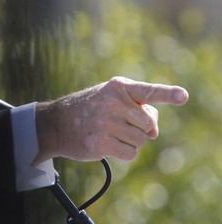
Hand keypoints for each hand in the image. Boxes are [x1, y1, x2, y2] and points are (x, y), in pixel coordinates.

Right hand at [34, 76, 188, 162]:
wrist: (56, 123)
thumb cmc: (90, 110)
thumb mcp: (112, 99)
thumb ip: (139, 109)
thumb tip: (154, 132)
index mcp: (118, 87)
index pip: (148, 91)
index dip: (168, 94)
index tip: (183, 96)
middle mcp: (112, 102)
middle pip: (149, 125)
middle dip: (139, 128)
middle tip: (118, 123)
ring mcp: (106, 123)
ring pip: (141, 141)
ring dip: (129, 141)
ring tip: (109, 132)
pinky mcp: (101, 143)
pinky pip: (130, 153)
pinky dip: (122, 152)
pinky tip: (105, 143)